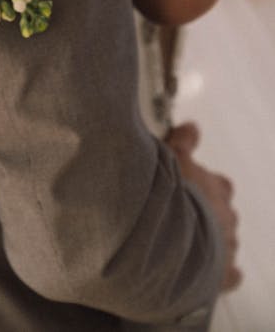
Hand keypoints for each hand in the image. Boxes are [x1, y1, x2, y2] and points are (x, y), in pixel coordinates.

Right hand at [166, 122, 241, 292]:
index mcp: (218, 189)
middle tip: (183, 216)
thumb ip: (183, 140)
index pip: (220, 185)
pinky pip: (230, 275)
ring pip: (225, 243)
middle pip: (223, 215)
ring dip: (210, 242)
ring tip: (185, 244)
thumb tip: (192, 126)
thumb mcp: (172, 155)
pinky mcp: (223, 275)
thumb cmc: (171, 193)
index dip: (206, 186)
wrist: (171, 236)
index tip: (192, 186)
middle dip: (208, 215)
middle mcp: (227, 218)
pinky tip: (209, 273)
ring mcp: (227, 248)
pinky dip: (223, 274)